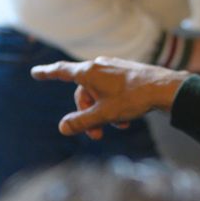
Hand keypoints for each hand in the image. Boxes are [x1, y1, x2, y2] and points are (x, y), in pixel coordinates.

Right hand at [30, 57, 187, 138]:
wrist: (165, 88)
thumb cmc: (133, 98)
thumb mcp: (104, 114)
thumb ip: (82, 122)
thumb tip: (62, 128)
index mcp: (89, 73)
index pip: (61, 72)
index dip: (47, 74)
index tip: (35, 72)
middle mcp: (99, 66)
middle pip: (83, 92)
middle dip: (87, 114)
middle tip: (97, 134)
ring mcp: (113, 68)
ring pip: (99, 93)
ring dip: (103, 112)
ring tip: (118, 126)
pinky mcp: (126, 72)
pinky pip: (112, 90)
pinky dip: (113, 105)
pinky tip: (126, 119)